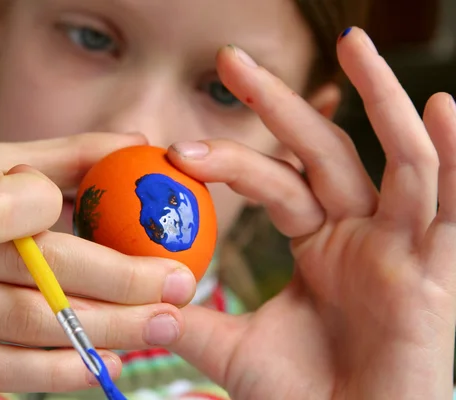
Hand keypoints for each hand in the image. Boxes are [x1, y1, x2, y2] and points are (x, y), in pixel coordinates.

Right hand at [0, 132, 195, 392]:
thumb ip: (62, 156)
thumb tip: (140, 145)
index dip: (59, 209)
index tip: (125, 221)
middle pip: (35, 274)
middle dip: (124, 284)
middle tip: (182, 286)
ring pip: (26, 327)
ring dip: (107, 331)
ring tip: (164, 325)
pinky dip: (59, 369)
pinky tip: (105, 360)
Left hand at [166, 28, 455, 398]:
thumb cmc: (303, 397)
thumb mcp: (232, 349)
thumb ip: (188, 319)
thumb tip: (135, 297)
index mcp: (318, 243)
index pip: (276, 180)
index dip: (231, 158)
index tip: (178, 147)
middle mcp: (361, 232)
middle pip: (322, 152)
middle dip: (279, 103)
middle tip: (229, 60)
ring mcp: (402, 245)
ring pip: (395, 158)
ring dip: (379, 98)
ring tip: (352, 42)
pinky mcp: (438, 270)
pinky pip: (451, 207)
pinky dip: (452, 157)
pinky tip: (443, 107)